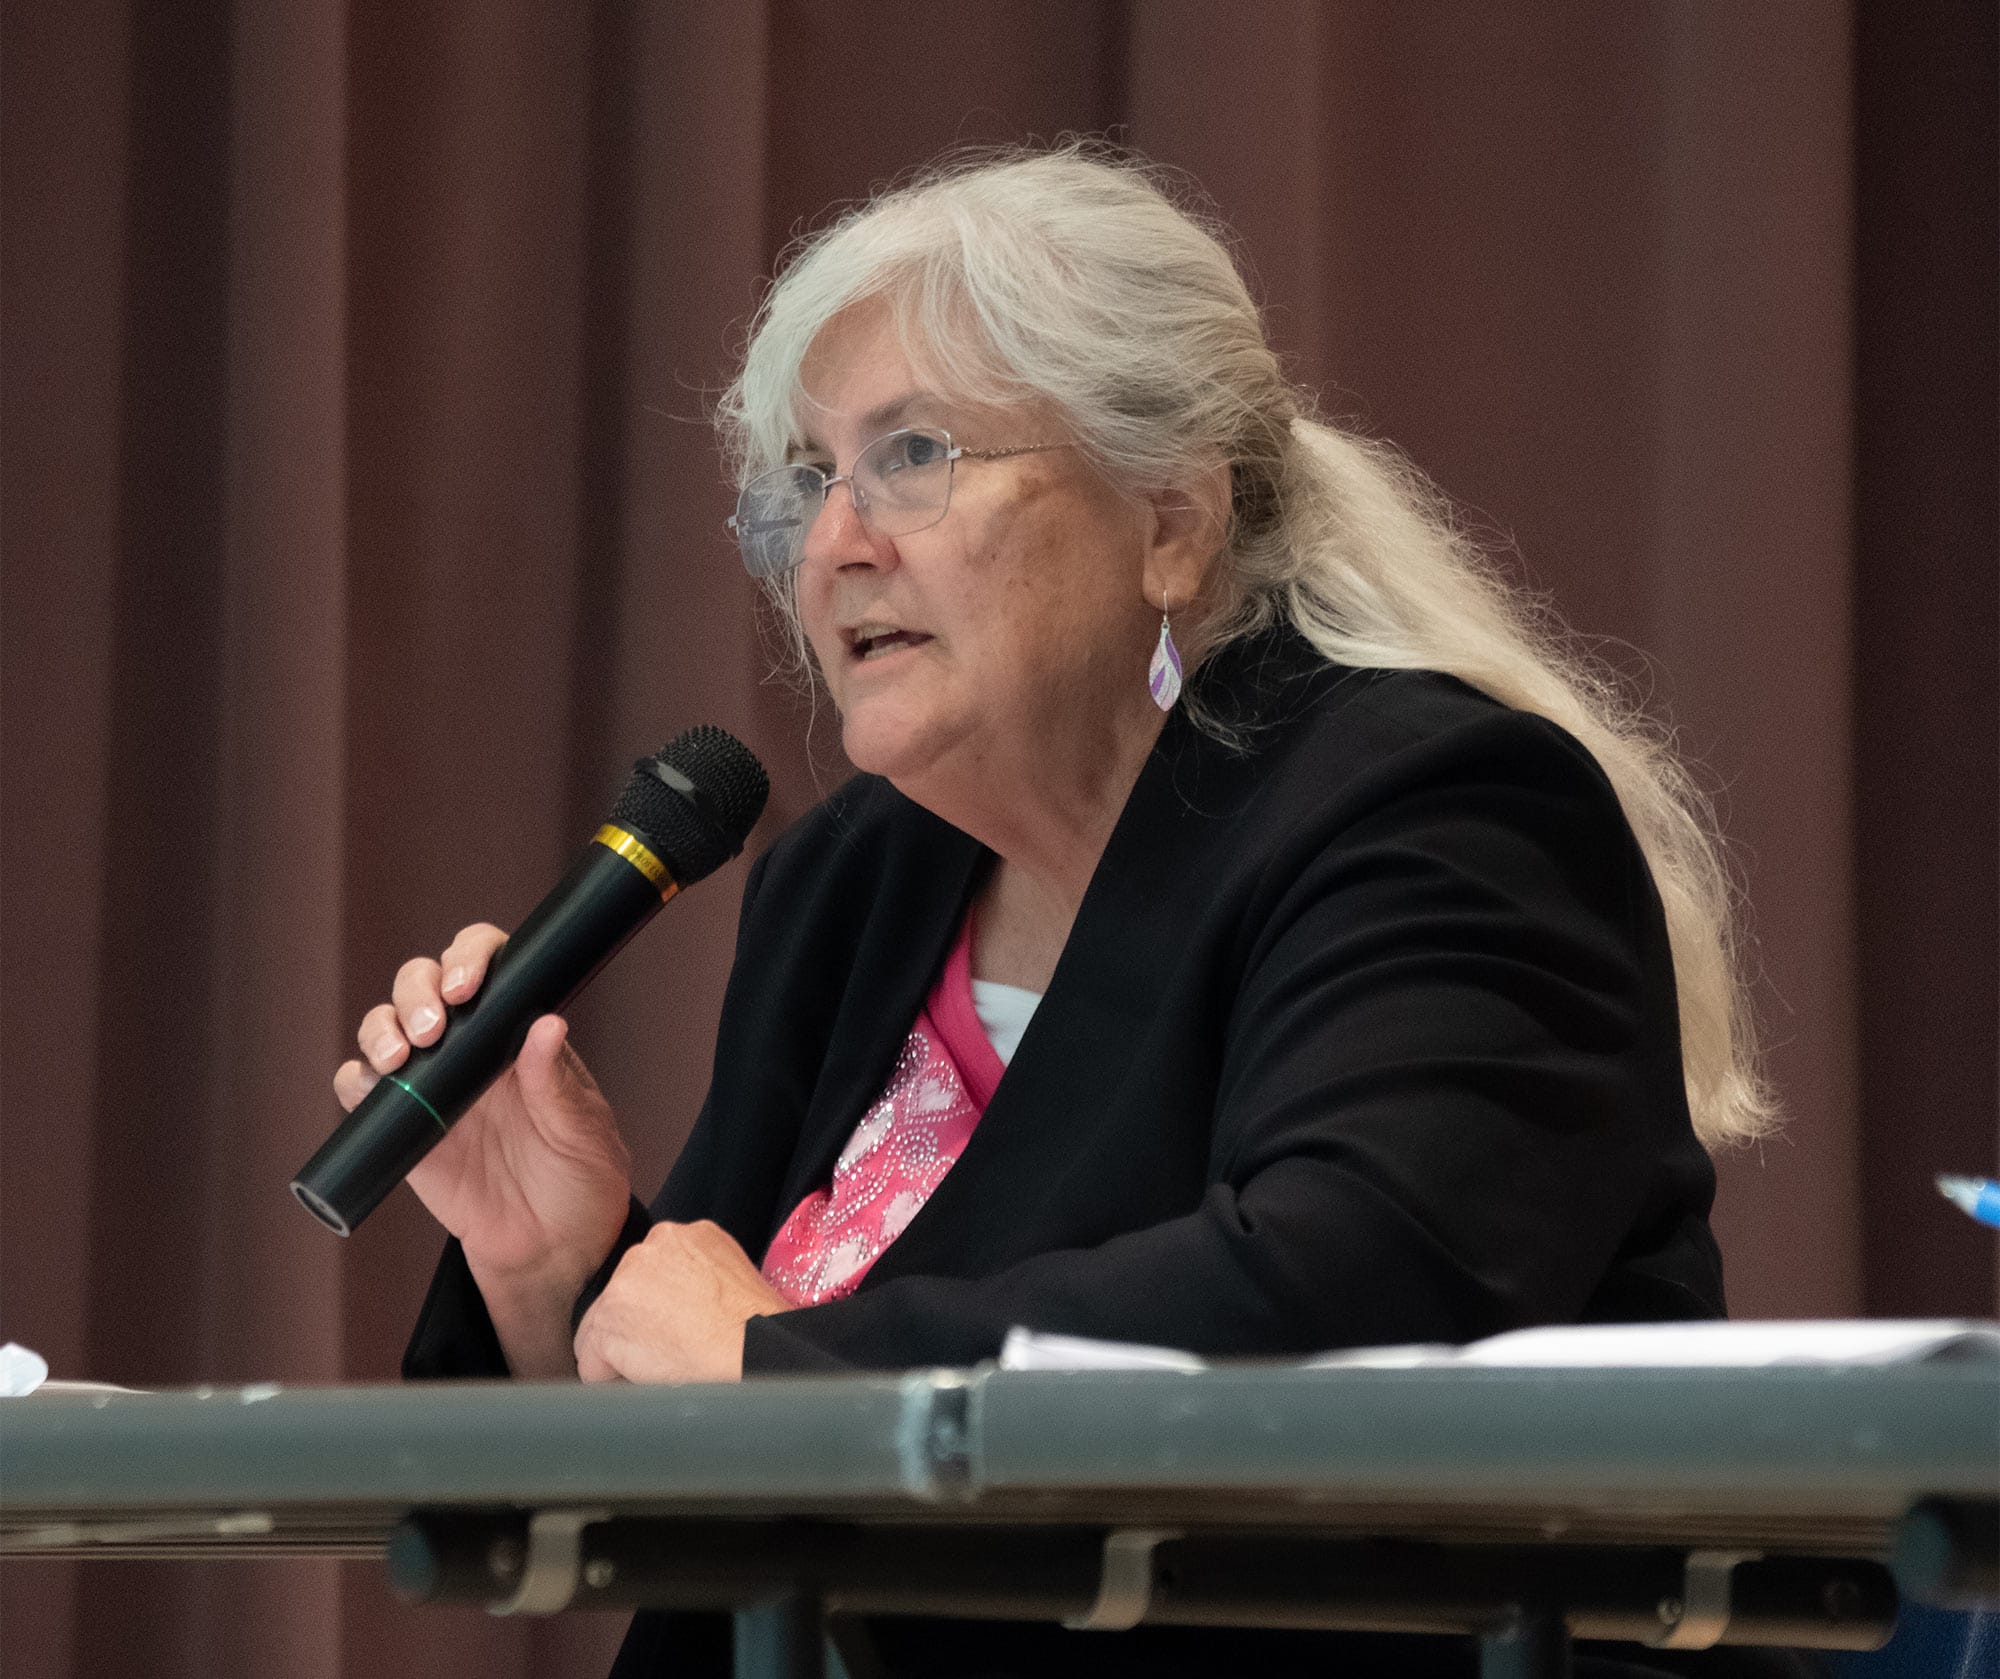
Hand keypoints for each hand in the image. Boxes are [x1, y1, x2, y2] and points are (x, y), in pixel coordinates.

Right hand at [333, 923, 633, 1297]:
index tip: (467, 987)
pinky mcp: (403, 1126)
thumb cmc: (580, 1180)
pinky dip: (355, 1081)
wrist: (550, 1249)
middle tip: (433, 1029)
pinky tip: (372, 1087)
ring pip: (385, 1027)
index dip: (469, 958)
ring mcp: (432, 1084)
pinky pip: (361, 1090)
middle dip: (416, 992)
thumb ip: (558, 1085)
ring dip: (381, 1028)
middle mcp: (471, 1047)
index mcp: (519, 1033)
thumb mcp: (583, 1132)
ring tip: (399, 1058)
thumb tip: (547, 1023)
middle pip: (422, 984)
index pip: (488, 966)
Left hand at [573, 1221, 788, 1383]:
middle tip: (672, 1350)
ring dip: (625, 1352)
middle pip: (622, 1297)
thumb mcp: (729, 1275)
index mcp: (683, 1235)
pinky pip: (592, 1362)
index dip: (660, 1309)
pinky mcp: (608, 1320)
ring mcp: (624, 1282)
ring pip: (603, 1329)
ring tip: (663, 1366)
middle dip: (638, 1326)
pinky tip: (646, 1379)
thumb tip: (679, 1305)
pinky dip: (611, 1379)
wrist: (753, 1346)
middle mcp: (649, 1248)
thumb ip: (695, 1275)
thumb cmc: (756, 1324)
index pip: (648, 1275)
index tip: (679, 1328)